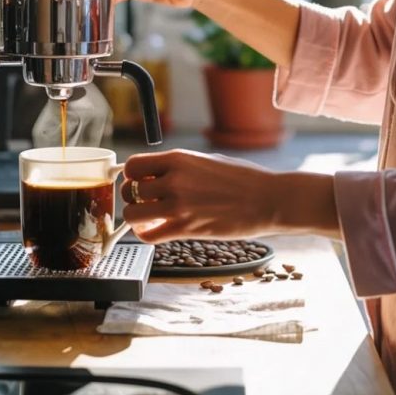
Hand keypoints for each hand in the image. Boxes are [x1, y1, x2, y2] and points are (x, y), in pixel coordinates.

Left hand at [119, 149, 281, 242]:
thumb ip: (179, 167)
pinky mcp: (185, 229)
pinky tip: (158, 230)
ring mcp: (178, 205)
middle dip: (133, 197)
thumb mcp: (207, 160)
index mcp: (179, 158)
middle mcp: (174, 180)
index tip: (139, 181)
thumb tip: (157, 174)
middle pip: (129, 191)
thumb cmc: (243, 178)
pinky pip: (149, 235)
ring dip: (137, 217)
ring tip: (151, 217)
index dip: (132, 175)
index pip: (133, 165)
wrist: (266, 199)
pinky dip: (147, 234)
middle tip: (145, 201)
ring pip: (132, 215)